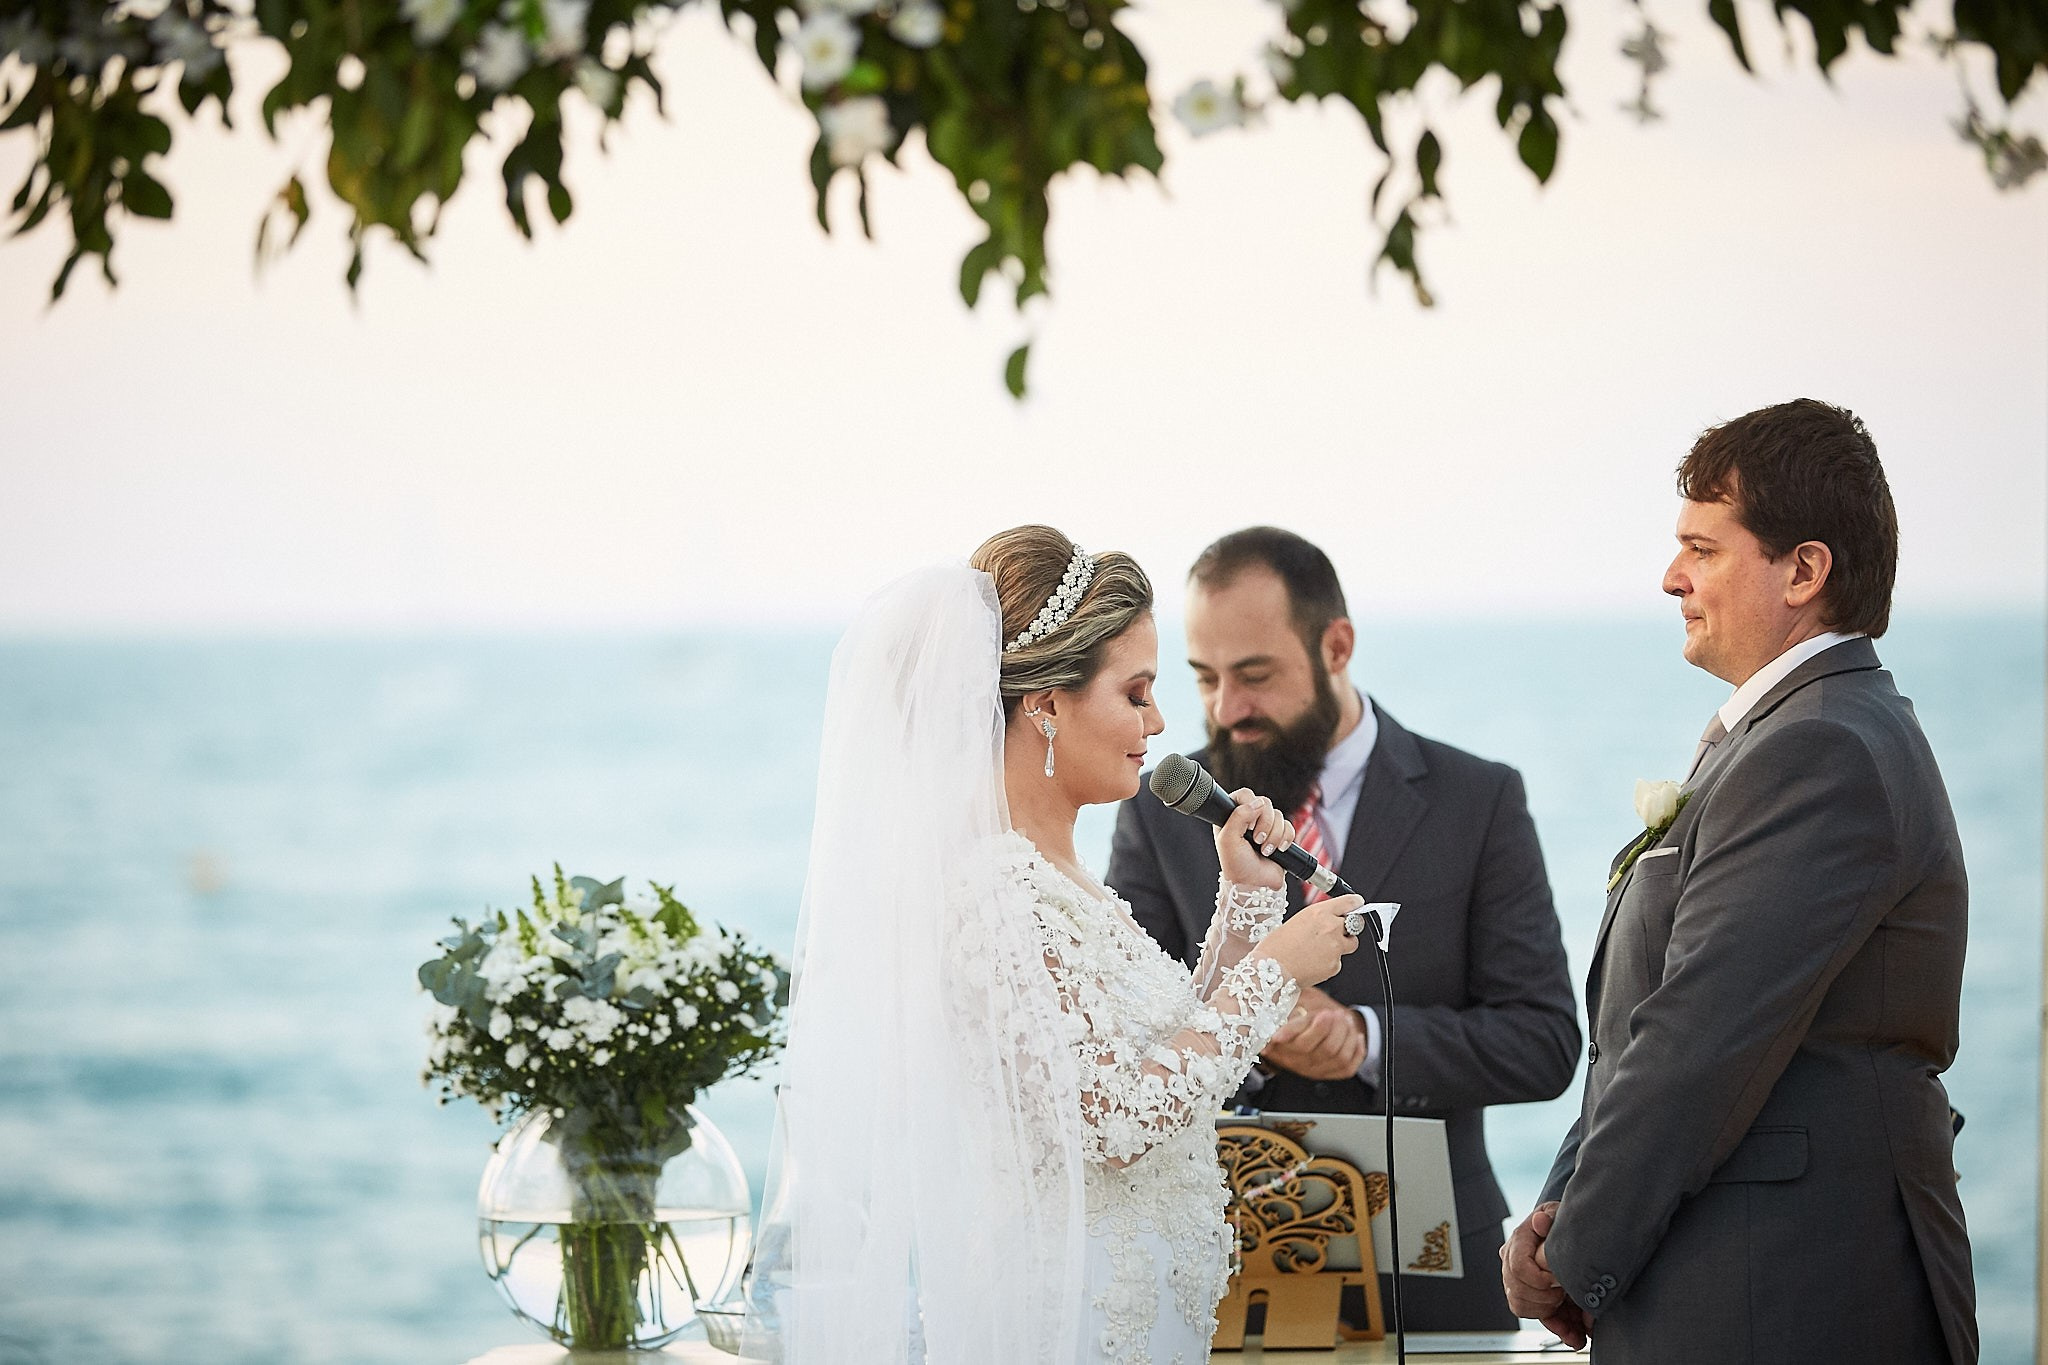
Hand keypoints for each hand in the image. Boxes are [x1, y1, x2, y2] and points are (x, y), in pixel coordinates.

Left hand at [1214, 788, 1291, 890]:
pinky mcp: (1280, 836)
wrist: (1255, 885)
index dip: (1249, 806)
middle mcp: (1249, 819)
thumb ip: (1238, 816)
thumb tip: (1257, 803)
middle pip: (1265, 802)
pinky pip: (1290, 826)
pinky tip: (1278, 850)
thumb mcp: (1228, 840)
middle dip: (1264, 824)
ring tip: (1265, 850)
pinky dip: (1285, 839)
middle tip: (1256, 840)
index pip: (1244, 795)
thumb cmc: (1237, 865)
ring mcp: (1265, 826)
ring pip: (1279, 815)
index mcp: (1231, 817)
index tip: (1248, 825)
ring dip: (1274, 835)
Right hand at [1251, 893, 1361, 987]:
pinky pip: (1338, 962)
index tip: (1357, 904)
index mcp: (1319, 912)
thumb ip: (1318, 919)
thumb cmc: (1275, 947)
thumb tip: (1329, 920)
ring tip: (1321, 951)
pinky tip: (1313, 963)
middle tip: (1335, 933)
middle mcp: (1331, 928)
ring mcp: (1335, 947)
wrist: (1270, 971)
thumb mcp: (1296, 921)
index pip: (1349, 902)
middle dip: (1348, 928)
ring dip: (1341, 945)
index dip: (1355, 903)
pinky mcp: (1335, 966)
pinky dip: (1329, 963)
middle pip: (1356, 924)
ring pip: (1350, 944)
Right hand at [1263, 986, 1368, 1078]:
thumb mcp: (1290, 1000)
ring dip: (1348, 1035)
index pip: (1300, 1043)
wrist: (1301, 1026)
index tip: (1323, 1014)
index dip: (1316, 1030)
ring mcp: (1313, 1069)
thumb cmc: (1294, 1009)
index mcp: (1281, 1044)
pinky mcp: (1329, 1072)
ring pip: (1340, 1057)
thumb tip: (1302, 992)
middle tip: (1336, 1012)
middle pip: (1326, 1050)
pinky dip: (1357, 1050)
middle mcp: (1297, 1060)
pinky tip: (1356, 1036)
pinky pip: (1349, 1067)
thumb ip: (1293, 999)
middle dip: (1337, 1027)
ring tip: (1345, 1019)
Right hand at [1501, 1202, 1588, 1346]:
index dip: (1541, 1279)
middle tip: (1567, 1290)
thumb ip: (1551, 1219)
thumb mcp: (1561, 1215)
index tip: (1561, 1280)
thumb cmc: (1564, 1223)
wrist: (1570, 1234)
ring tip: (1570, 1307)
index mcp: (1520, 1239)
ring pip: (1520, 1306)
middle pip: (1516, 1290)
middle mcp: (1511, 1260)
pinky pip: (1532, 1317)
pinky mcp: (1527, 1295)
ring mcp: (1517, 1278)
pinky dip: (1556, 1327)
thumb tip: (1539, 1221)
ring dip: (1549, 1313)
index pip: (1519, 1268)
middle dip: (1547, 1297)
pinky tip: (1574, 1333)